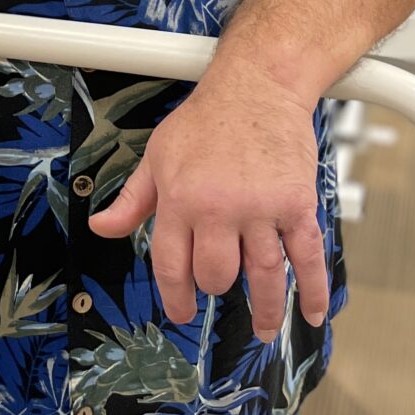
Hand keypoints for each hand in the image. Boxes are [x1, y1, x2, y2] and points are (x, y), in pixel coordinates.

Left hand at [88, 70, 328, 341]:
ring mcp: (261, 208)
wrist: (258, 85)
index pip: (173, 266)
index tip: (182, 311)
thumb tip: (102, 228)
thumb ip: (132, 199)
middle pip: (217, 274)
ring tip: (263, 329)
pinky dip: (313, 289)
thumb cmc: (206, 119)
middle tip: (221, 288)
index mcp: (180, 199)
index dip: (177, 297)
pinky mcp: (297, 204)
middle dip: (217, 286)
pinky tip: (311, 313)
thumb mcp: (157, 155)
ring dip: (265, 309)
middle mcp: (219, 208)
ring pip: (262, 274)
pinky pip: (307, 255)